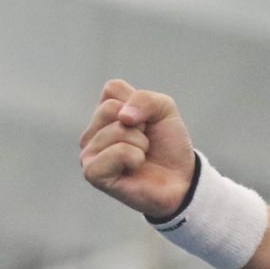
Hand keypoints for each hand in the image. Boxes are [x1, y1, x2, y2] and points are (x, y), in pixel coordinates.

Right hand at [81, 80, 196, 219]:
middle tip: (145, 143)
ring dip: (140, 143)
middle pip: (110, 108)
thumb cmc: (168, 145)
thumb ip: (145, 99)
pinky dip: (135, 157)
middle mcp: (91, 133)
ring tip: (141, 156)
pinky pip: (117, 152)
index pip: (112, 89)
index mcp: (103, 115)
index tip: (147, 123)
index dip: (140, 104)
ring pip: (117, 131)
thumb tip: (122, 117)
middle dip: (139, 124)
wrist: (181, 179)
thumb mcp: (165, 110)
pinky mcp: (93, 173)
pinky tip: (135, 168)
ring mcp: (89, 153)